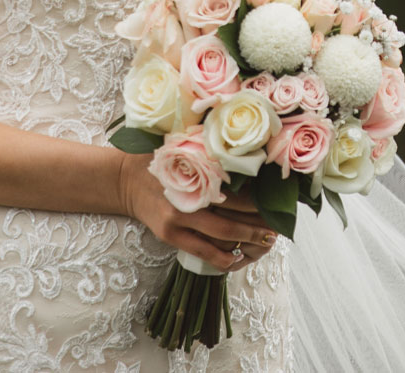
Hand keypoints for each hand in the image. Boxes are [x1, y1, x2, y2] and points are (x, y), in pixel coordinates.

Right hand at [117, 155, 279, 272]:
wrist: (125, 179)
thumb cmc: (160, 158)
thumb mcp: (184, 147)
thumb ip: (210, 150)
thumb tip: (246, 151)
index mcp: (193, 175)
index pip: (235, 191)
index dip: (259, 200)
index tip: (278, 202)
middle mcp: (187, 200)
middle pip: (232, 216)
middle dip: (258, 223)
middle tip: (279, 225)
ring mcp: (177, 221)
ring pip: (220, 236)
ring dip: (245, 240)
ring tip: (267, 240)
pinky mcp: (169, 236)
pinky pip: (201, 251)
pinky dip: (221, 257)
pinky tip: (237, 257)